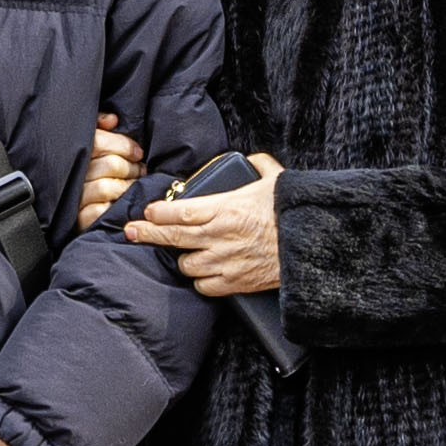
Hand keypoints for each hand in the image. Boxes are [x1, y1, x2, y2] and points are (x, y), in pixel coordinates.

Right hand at [74, 110, 143, 222]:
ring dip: (127, 186)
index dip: (123, 145)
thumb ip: (99, 125)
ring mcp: (74, 197)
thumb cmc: (89, 168)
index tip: (138, 153)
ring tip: (134, 185)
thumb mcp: (91, 139)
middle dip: (131, 168)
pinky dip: (115, 205)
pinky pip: (100, 210)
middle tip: (140, 170)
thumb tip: (113, 120)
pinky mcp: (80, 219)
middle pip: (110, 164)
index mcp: (73, 150)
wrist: (74, 209)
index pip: (99, 142)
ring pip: (106, 187)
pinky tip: (122, 202)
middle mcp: (71, 173)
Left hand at [135, 153, 284, 297]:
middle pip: (173, 237)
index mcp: (226, 208)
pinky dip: (201, 280)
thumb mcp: (277, 179)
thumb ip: (259, 164)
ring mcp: (225, 262)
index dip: (159, 212)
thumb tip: (250, 158)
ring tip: (188, 251)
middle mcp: (220, 236)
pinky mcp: (236, 283)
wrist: (314, 246)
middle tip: (131, 231)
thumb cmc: (294, 212)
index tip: (147, 211)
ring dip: (184, 258)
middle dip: (147, 234)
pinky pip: (204, 286)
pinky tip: (205, 272)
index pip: (181, 211)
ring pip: (186, 265)